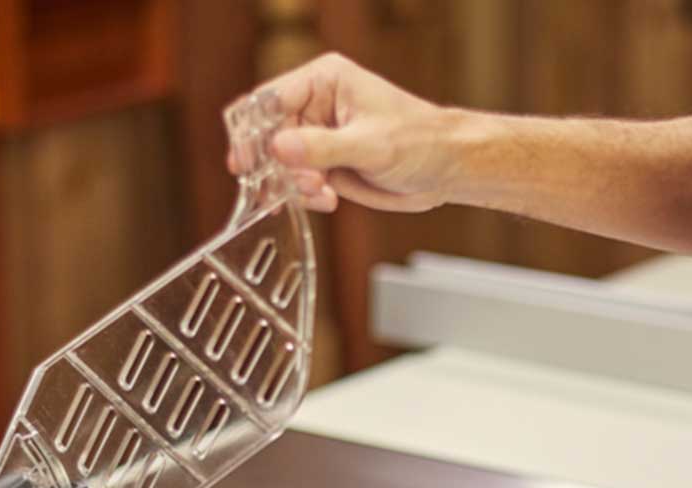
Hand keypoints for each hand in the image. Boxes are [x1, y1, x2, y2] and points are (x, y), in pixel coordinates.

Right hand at [228, 53, 458, 213]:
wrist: (446, 169)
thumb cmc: (420, 141)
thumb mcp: (370, 144)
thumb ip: (322, 147)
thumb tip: (278, 148)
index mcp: (324, 81)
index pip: (270, 100)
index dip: (252, 131)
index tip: (245, 162)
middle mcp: (316, 106)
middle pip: (269, 136)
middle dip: (276, 166)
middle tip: (292, 187)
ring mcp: (320, 138)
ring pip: (282, 164)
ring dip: (292, 185)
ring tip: (319, 194)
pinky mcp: (327, 165)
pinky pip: (299, 182)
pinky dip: (305, 197)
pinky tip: (326, 201)